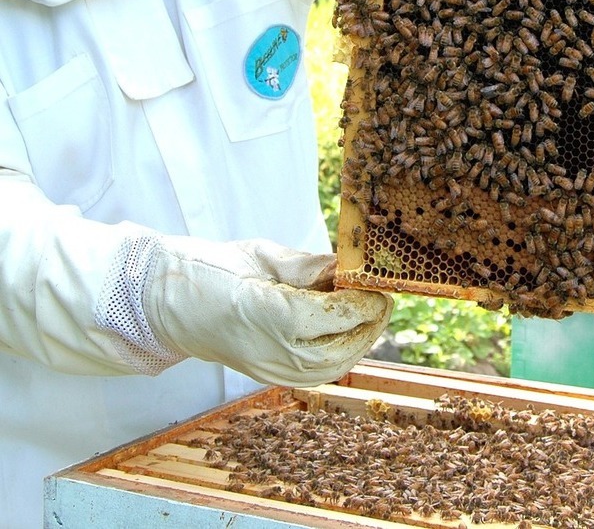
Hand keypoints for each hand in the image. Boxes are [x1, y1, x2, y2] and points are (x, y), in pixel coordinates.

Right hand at [143, 236, 392, 386]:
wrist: (169, 303)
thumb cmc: (212, 270)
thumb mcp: (264, 256)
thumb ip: (310, 266)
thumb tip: (348, 267)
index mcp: (272, 313)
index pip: (339, 312)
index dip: (364, 297)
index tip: (376, 280)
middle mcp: (274, 351)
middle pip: (345, 345)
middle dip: (371, 321)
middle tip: (382, 296)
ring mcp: (271, 371)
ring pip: (336, 367)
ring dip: (361, 340)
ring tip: (371, 313)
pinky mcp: (270, 377)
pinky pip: (319, 374)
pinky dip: (342, 354)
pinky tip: (347, 331)